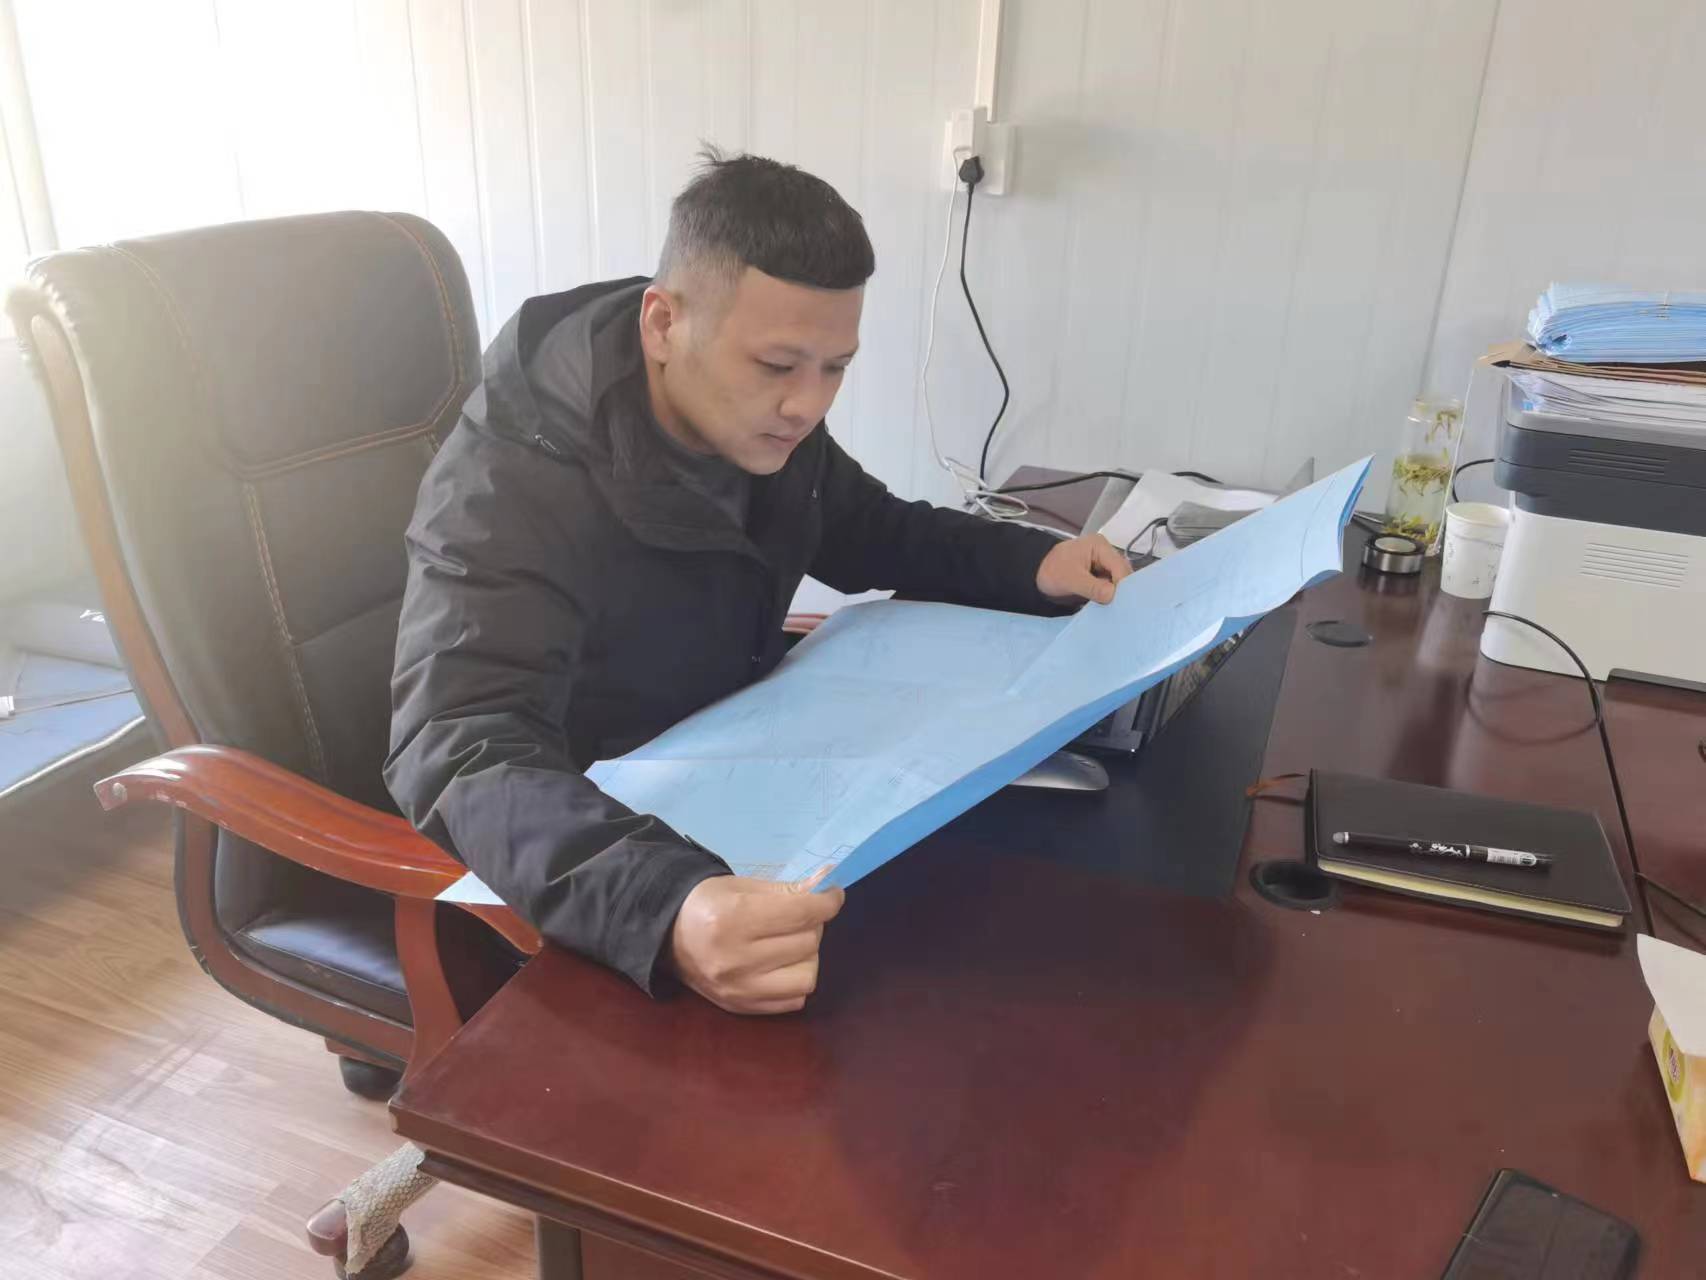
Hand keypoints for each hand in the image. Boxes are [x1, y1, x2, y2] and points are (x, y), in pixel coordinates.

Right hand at [670, 865, 844, 1013]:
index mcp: (733, 919)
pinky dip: (795, 980)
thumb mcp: (744, 888)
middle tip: (800, 916)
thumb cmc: (708, 904)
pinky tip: (781, 965)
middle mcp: (736, 959)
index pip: (801, 913)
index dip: (827, 901)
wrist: (668, 936)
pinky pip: (794, 1000)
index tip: (832, 894)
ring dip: (807, 956)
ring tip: (790, 943)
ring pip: (808, 976)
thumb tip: (828, 883)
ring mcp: (739, 989)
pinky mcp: (741, 1007)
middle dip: (813, 924)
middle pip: (808, 942)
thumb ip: (788, 890)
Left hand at [1036, 533, 1133, 604]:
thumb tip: (1113, 595)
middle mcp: (1105, 553)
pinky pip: (1110, 587)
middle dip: (1121, 591)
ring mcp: (1103, 565)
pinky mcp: (1099, 576)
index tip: (1123, 604)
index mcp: (1099, 546)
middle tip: (1122, 610)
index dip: (1122, 584)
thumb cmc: (1051, 571)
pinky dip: (1110, 597)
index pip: (1119, 566)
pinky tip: (1111, 608)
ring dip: (1116, 595)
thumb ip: (1093, 587)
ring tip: (1117, 611)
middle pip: (1122, 573)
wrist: (1035, 575)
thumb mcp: (1071, 580)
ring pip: (1118, 581)